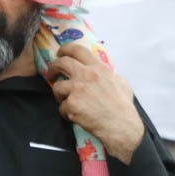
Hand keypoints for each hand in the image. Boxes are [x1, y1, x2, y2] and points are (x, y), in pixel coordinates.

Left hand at [44, 43, 144, 163]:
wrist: (121, 126)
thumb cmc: (123, 107)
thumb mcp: (122, 83)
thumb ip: (110, 75)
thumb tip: (106, 73)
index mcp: (98, 68)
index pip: (77, 50)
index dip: (65, 49)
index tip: (60, 53)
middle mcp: (86, 75)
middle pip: (61, 63)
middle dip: (52, 68)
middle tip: (51, 74)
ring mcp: (77, 89)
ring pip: (57, 87)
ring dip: (60, 96)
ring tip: (68, 103)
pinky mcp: (71, 104)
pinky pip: (61, 107)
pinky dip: (67, 113)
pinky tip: (76, 117)